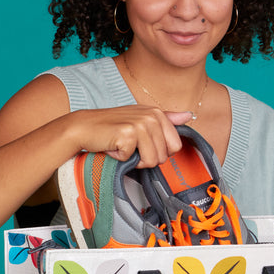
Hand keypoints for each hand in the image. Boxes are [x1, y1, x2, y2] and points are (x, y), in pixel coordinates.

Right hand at [71, 106, 192, 167]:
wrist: (83, 127)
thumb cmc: (112, 127)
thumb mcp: (141, 119)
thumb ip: (167, 118)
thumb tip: (189, 115)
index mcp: (157, 113)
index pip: (175, 146)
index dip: (158, 152)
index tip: (142, 145)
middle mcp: (151, 116)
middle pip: (163, 156)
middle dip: (146, 158)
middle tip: (130, 146)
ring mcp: (140, 124)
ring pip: (151, 161)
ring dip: (134, 160)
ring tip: (122, 147)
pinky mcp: (128, 134)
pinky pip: (133, 160)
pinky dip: (121, 158)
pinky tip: (113, 146)